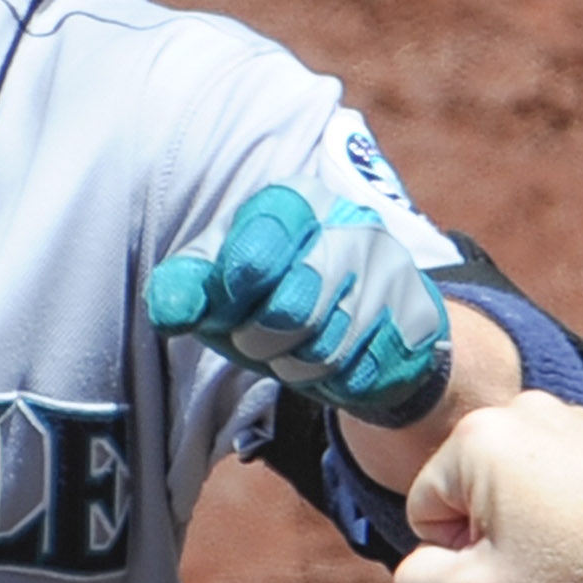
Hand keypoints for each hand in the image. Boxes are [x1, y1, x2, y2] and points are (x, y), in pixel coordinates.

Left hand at [146, 185, 453, 426]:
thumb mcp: (225, 283)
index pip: (262, 239)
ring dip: (292, 365)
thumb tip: (169, 310)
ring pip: (325, 347)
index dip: (235, 284)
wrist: (366, 324)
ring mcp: (390, 273)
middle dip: (258, 339)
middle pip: (291, 306)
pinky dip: (331, 382)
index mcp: (299, 200)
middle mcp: (353, 226)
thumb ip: (187, 287)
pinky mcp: (413, 321)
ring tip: (292, 350)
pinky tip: (330, 364)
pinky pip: (357, 373)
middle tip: (252, 341)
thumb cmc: (278, 293)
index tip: (224, 309)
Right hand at [392, 396, 582, 582]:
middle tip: (547, 569)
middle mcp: (525, 410)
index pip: (425, 512)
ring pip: (522, 489)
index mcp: (478, 438)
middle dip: (495, 537)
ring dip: (535, 527)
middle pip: (471, 494)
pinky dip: (579, 515)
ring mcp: (578, 418)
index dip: (457, 560)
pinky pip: (570, 483)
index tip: (511, 573)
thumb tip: (418, 564)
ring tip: (582, 557)